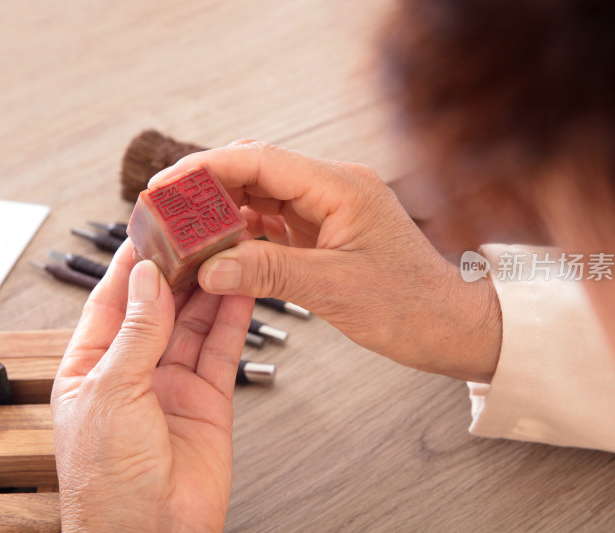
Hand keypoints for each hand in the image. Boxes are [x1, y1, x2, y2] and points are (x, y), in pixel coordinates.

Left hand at [51, 240, 253, 531]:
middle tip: (198, 231)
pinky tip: (241, 289)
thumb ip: (136, 333)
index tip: (152, 226)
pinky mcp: (208, 399)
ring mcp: (172, 384)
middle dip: (177, 268)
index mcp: (91, 367)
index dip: (132, 262)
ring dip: (208, 286)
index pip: (113, 300)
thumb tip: (148, 279)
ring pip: (193, 322)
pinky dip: (233, 319)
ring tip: (225, 249)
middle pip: (158, 306)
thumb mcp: (111, 394)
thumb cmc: (107, 483)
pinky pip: (221, 350)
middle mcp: (132, 371)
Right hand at [152, 141, 501, 381]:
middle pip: (255, 171)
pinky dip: (243, 235)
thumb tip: (209, 268)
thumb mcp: (335, 288)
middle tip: (165, 210)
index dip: (207, 168)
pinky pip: (273, 223)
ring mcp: (328, 209)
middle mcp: (333, 188)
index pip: (260, 160)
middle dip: (207, 188)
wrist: (450, 325)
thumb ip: (269, 272)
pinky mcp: (324, 231)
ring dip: (222, 212)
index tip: (167, 184)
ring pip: (260, 197)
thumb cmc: (412, 304)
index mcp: (342, 186)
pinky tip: (219, 250)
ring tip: (183, 232)